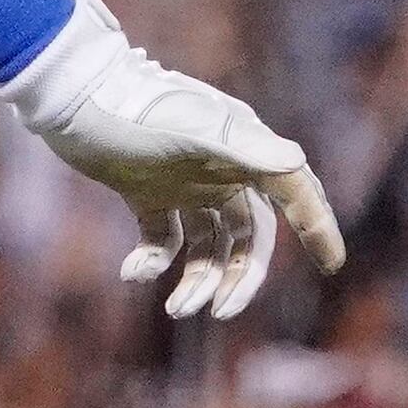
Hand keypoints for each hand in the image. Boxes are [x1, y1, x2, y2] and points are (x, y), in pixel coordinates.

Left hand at [0, 0, 341, 319]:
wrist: (74, 97)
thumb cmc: (138, 109)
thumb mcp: (193, 131)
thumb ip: (243, 149)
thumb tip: (297, 163)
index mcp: (243, 149)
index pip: (294, 192)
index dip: (317, 225)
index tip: (333, 264)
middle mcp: (222, 168)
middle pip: (249, 235)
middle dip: (240, 276)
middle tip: (220, 311)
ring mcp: (186, 183)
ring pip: (208, 246)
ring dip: (197, 280)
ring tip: (174, 309)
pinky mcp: (148, 194)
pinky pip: (164, 241)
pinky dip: (153, 263)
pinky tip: (133, 272)